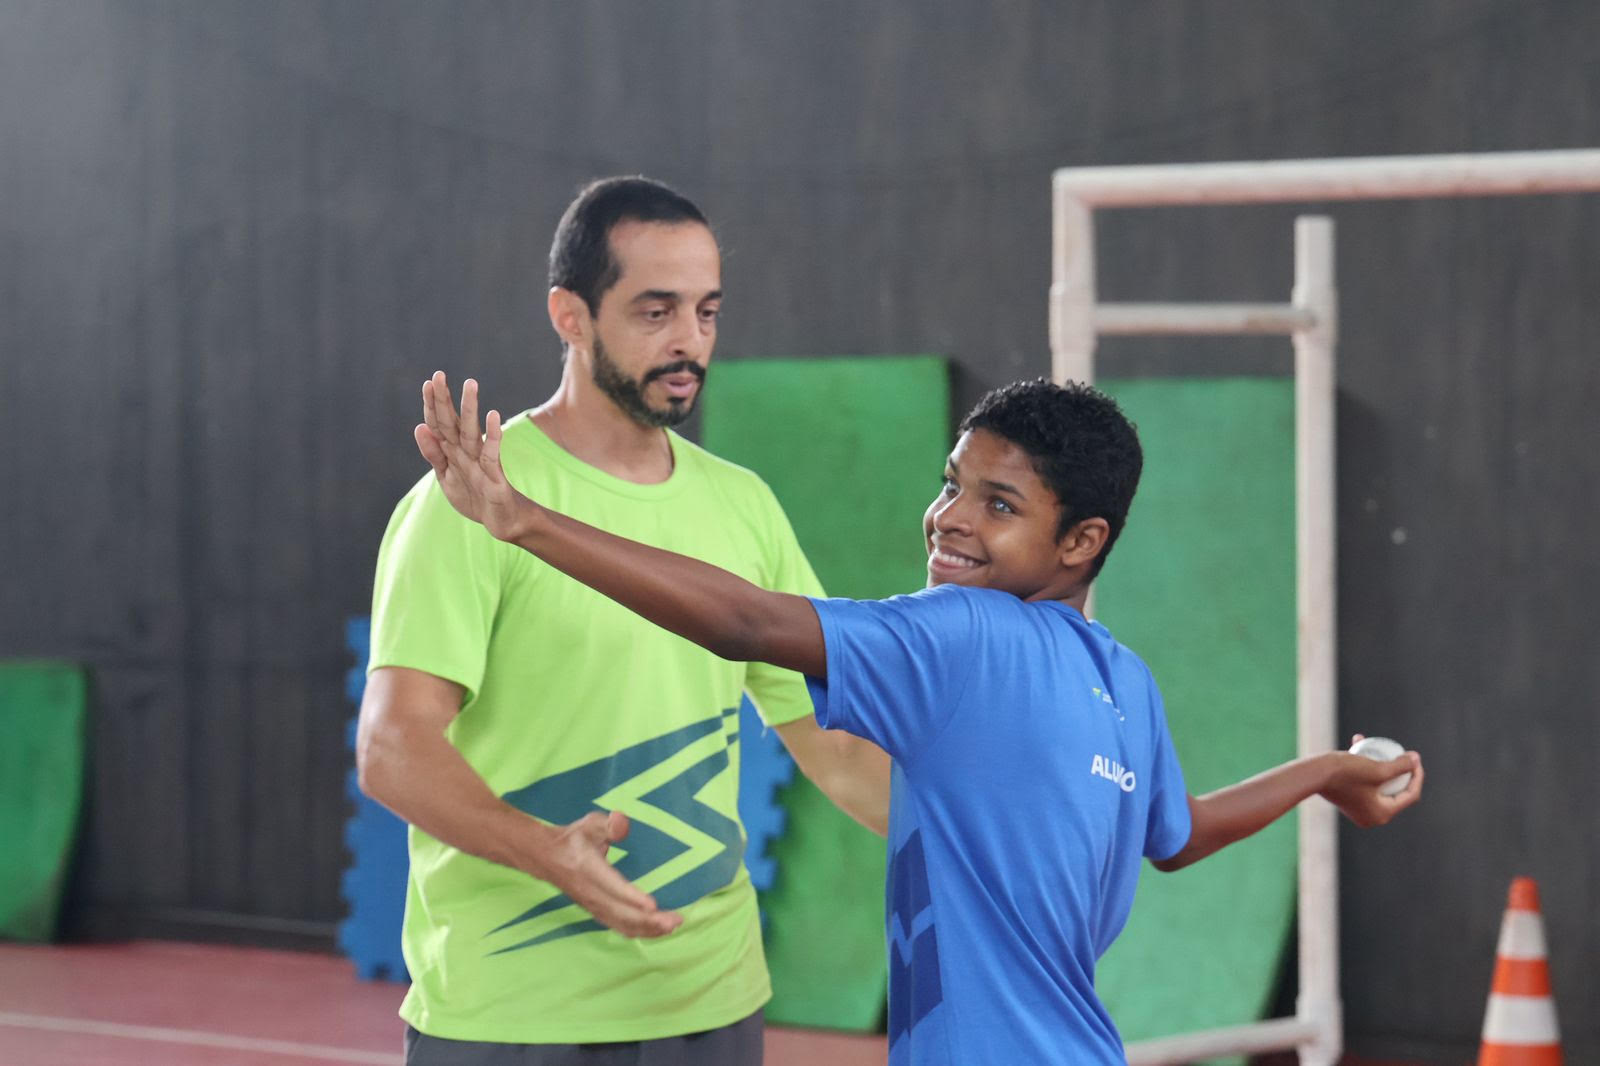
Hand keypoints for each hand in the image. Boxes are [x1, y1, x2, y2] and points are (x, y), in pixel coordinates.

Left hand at [414, 371, 534, 541]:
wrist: (501, 520)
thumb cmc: (474, 495)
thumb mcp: (446, 476)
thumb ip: (433, 453)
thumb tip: (419, 427)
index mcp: (453, 450)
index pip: (439, 424)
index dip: (432, 405)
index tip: (428, 383)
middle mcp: (466, 451)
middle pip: (452, 422)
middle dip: (445, 399)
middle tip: (439, 374)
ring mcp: (481, 462)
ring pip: (472, 432)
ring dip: (470, 408)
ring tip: (470, 384)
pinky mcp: (495, 476)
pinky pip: (492, 453)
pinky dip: (493, 435)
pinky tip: (493, 415)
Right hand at [534, 810, 683, 938]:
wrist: (545, 858)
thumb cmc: (573, 839)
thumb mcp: (589, 824)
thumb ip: (607, 824)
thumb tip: (621, 822)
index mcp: (590, 870)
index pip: (613, 887)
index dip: (632, 898)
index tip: (652, 905)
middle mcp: (592, 894)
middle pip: (622, 913)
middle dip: (649, 920)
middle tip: (676, 920)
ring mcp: (594, 907)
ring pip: (622, 925)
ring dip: (648, 929)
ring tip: (672, 926)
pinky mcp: (597, 913)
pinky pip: (620, 927)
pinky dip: (640, 931)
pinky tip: (657, 931)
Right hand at [1320, 734, 1424, 827]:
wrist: (1313, 774)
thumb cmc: (1345, 773)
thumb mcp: (1378, 769)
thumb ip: (1401, 766)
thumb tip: (1416, 759)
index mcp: (1382, 815)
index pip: (1409, 795)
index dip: (1417, 775)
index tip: (1414, 759)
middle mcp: (1372, 816)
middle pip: (1396, 790)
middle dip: (1400, 769)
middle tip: (1403, 754)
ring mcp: (1359, 808)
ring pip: (1379, 783)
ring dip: (1380, 763)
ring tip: (1382, 745)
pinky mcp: (1349, 797)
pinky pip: (1364, 781)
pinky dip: (1364, 764)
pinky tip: (1361, 742)